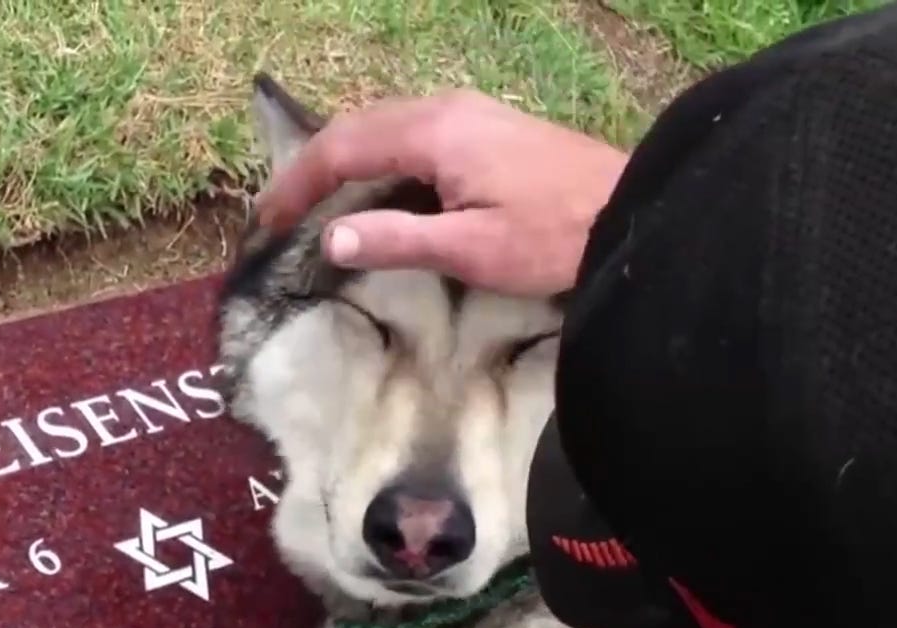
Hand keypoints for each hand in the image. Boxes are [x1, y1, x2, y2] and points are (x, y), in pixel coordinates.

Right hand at [252, 88, 628, 294]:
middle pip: (357, 127)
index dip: (297, 184)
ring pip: (382, 124)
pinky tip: (370, 187)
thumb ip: (398, 240)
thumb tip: (329, 239)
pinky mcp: (484, 126)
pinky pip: (409, 130)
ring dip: (341, 159)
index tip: (266, 222)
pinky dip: (374, 156)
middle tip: (277, 212)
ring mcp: (467, 112)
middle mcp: (444, 109)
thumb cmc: (552, 236)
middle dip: (311, 168)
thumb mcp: (471, 250)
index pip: (342, 148)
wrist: (630, 211)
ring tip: (313, 201)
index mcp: (434, 133)